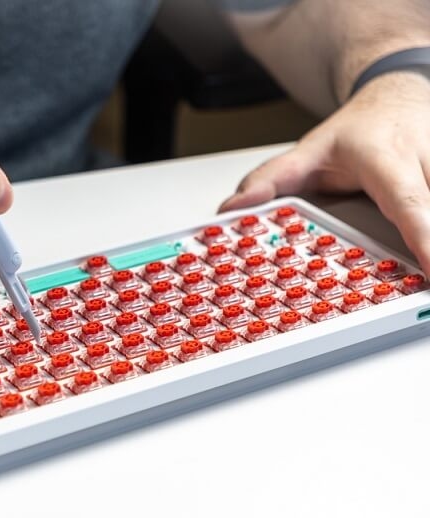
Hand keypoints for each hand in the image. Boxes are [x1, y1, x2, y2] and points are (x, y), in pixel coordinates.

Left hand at [219, 72, 429, 272]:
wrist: (399, 97)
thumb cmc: (360, 130)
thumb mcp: (308, 150)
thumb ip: (271, 179)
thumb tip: (233, 207)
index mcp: (388, 160)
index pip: (409, 205)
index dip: (425, 240)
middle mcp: (428, 166)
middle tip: (427, 292)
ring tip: (425, 281)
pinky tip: (426, 265)